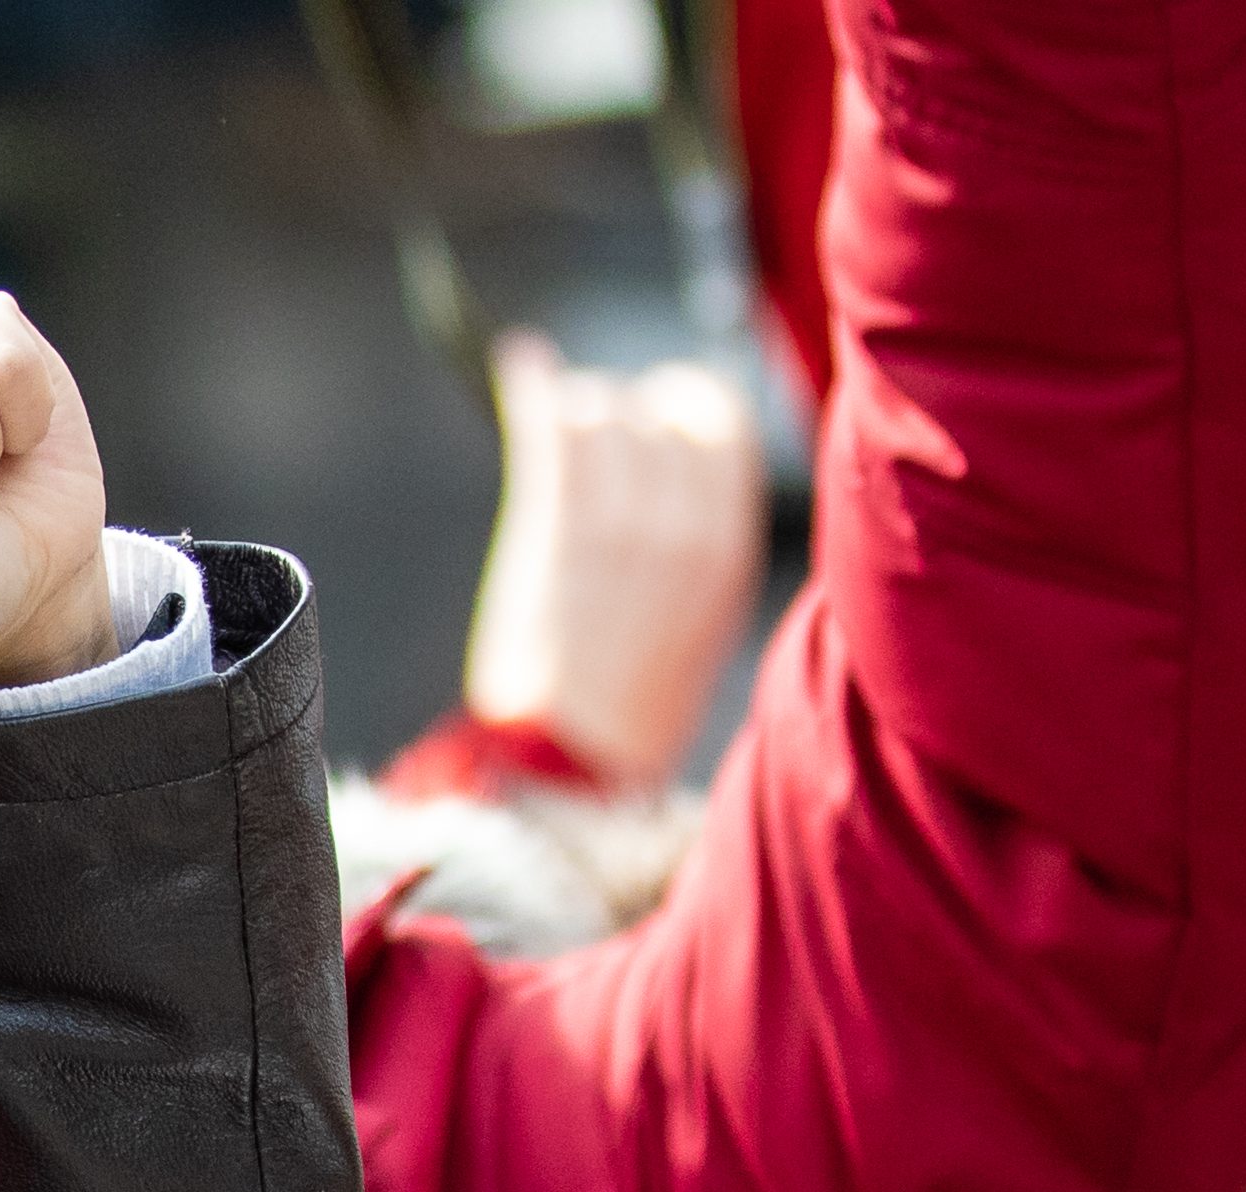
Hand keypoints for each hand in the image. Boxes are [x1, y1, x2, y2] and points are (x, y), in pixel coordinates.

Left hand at [461, 332, 761, 788]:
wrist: (570, 771)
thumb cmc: (621, 709)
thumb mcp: (693, 626)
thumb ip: (695, 550)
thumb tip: (674, 478)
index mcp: (729, 554)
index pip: (725, 431)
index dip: (682, 409)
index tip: (652, 414)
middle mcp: (686, 530)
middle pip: (661, 413)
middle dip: (621, 411)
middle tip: (588, 429)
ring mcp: (622, 528)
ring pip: (604, 413)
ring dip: (572, 409)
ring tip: (552, 429)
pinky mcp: (556, 533)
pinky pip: (548, 428)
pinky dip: (529, 387)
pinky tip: (516, 365)